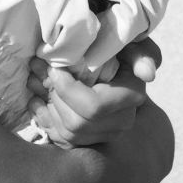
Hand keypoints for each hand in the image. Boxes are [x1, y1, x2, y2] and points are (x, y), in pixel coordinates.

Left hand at [26, 37, 161, 147]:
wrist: (115, 61)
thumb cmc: (120, 46)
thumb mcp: (132, 42)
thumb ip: (141, 52)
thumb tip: (147, 73)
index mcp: (131, 97)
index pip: (93, 107)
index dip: (67, 89)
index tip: (54, 68)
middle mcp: (121, 122)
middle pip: (76, 124)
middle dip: (52, 96)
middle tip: (38, 69)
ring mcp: (105, 135)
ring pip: (67, 134)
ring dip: (45, 106)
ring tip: (34, 79)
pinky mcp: (89, 140)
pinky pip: (61, 140)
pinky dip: (45, 120)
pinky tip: (38, 100)